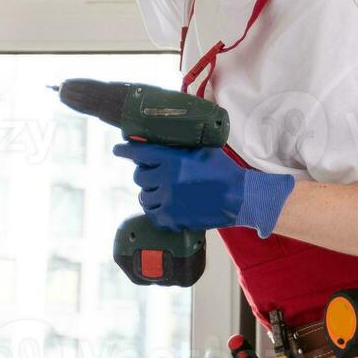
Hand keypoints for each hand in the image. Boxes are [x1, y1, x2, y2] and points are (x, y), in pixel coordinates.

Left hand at [111, 142, 295, 237]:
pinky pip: (153, 214)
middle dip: (144, 173)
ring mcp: (168, 200)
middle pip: (139, 176)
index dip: (125, 150)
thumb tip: (170, 138)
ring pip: (144, 196)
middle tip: (153, 173)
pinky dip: (156, 209)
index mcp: (172, 159)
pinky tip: (164, 205)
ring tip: (160, 191)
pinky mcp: (172, 218)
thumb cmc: (224, 171)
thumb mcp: (203, 150)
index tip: (118, 149)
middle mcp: (166, 179)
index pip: (139, 153)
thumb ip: (183, 146)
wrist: (239, 197)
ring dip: (149, 192)